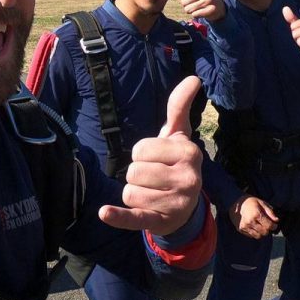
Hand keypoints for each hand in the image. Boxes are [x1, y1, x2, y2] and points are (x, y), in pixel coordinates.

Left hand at [99, 76, 203, 234]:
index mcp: (189, 153)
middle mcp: (188, 179)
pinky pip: (134, 217)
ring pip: (129, 192)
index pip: (140, 149)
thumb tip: (194, 77)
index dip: (142, 154)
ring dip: (133, 194)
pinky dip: (118, 216)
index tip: (157, 160)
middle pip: (134, 171)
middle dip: (136, 175)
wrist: (186, 208)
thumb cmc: (175, 164)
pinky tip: (105, 212)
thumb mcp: (178, 136)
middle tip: (154, 180)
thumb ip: (180, 107)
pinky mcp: (161, 222)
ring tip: (151, 194)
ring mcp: (176, 203)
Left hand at [178, 0, 224, 20]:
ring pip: (189, 9)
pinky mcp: (212, 9)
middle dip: (187, 5)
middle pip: (185, 2)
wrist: (217, 6)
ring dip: (192, 10)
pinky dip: (197, 14)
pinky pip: (196, 14)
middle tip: (196, 2)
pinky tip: (203, 11)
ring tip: (199, 6)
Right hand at [229, 195, 278, 238]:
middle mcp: (250, 222)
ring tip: (260, 226)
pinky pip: (251, 235)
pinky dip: (255, 232)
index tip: (274, 224)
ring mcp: (244, 226)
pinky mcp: (240, 229)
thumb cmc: (250, 202)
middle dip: (268, 229)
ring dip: (261, 232)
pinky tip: (254, 226)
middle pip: (264, 232)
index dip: (274, 226)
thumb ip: (270, 212)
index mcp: (256, 214)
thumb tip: (276, 220)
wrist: (234, 202)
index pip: (269, 226)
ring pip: (258, 236)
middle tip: (267, 224)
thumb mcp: (262, 203)